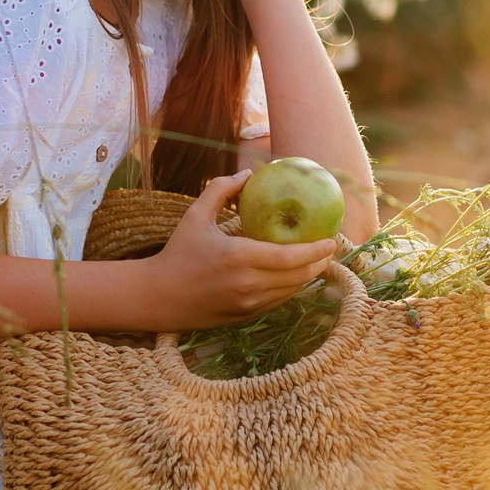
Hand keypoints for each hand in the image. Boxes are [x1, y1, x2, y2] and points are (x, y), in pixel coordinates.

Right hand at [140, 169, 339, 330]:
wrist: (158, 297)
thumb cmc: (177, 253)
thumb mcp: (195, 216)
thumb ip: (222, 190)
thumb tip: (247, 172)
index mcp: (238, 257)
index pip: (291, 257)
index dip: (316, 250)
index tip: (331, 239)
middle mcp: (248, 284)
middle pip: (299, 277)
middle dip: (320, 263)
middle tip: (328, 248)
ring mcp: (248, 304)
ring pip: (291, 292)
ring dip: (307, 277)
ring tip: (316, 260)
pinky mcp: (245, 317)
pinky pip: (278, 302)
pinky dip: (290, 288)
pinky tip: (294, 275)